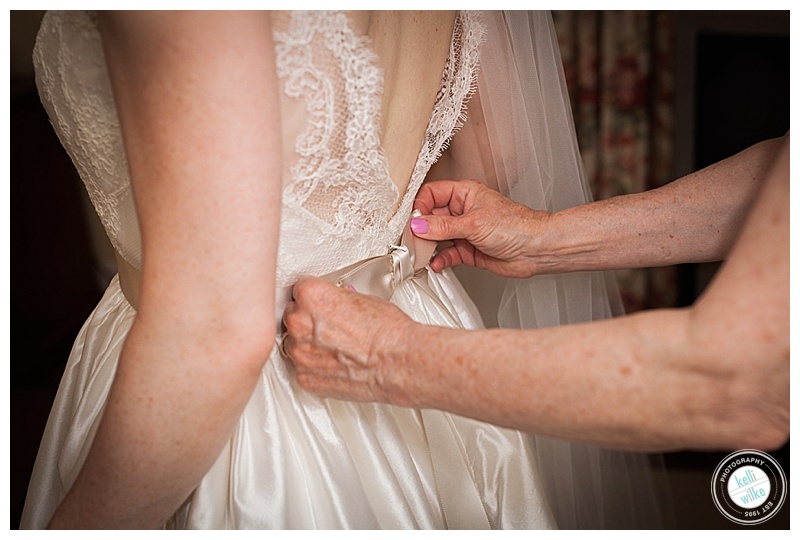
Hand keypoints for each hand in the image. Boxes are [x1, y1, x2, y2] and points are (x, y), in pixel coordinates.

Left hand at [282, 277, 418, 405]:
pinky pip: (302, 368)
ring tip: (335, 347)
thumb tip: (332, 304)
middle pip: (292, 316)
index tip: (319, 304)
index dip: (313, 298)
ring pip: (294, 344)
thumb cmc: (387, 332)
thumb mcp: (361, 298)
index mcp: (311, 296)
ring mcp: (300, 353)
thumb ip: (335, 299)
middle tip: (330, 327)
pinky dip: (314, 367)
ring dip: (308, 345)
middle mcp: (299, 323)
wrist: (398, 363)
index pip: (299, 290)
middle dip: (308, 321)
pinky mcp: (305, 378)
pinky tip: (335, 363)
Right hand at [412, 180, 549, 277]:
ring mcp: (464, 231)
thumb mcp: (474, 223)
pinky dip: (440, 260)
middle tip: (412, 241)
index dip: (420, 206)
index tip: (412, 221)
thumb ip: (443, 226)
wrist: (536, 250)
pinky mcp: (468, 250)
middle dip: (421, 229)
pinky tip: (437, 264)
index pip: (432, 194)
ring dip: (429, 247)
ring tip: (421, 254)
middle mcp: (462, 211)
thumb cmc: (516, 227)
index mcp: (465, 194)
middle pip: (431, 217)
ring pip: (437, 237)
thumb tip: (418, 225)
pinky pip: (447, 254)